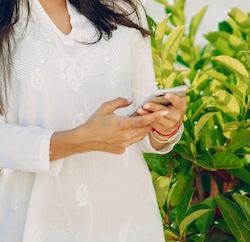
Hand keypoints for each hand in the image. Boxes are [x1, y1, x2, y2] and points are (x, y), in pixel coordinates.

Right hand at [50, 97, 168, 159]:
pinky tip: (128, 131)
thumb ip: (120, 102)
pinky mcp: (121, 150)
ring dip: (143, 129)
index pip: (144, 120)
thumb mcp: (105, 107)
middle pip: (145, 129)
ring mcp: (124, 144)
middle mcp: (126, 136)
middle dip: (150, 122)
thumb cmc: (94, 122)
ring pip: (140, 137)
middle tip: (153, 114)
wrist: (85, 139)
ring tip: (142, 122)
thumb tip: (131, 100)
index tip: (165, 112)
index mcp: (123, 124)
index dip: (156, 116)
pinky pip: (132, 142)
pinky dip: (133, 136)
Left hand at [134, 92, 185, 135]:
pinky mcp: (163, 129)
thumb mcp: (178, 100)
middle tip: (146, 104)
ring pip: (158, 118)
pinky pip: (154, 123)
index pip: (178, 102)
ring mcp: (170, 124)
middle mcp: (177, 116)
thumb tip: (185, 86)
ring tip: (140, 109)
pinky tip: (140, 114)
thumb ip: (178, 93)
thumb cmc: (174, 106)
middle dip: (154, 107)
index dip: (172, 98)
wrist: (174, 122)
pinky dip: (146, 118)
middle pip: (165, 111)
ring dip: (148, 114)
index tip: (166, 94)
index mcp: (181, 107)